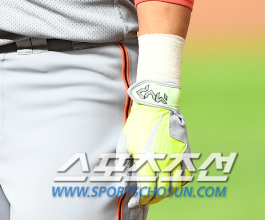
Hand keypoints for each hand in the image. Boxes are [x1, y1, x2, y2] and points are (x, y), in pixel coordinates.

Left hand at [117, 79, 191, 207]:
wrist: (157, 104)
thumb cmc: (138, 122)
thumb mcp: (124, 141)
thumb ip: (122, 161)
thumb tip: (120, 177)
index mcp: (148, 159)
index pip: (147, 191)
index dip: (141, 199)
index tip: (135, 201)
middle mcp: (164, 162)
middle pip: (161, 192)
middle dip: (152, 199)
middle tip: (143, 199)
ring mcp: (177, 159)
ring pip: (174, 187)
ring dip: (165, 193)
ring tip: (156, 191)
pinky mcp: (185, 154)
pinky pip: (185, 176)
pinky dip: (179, 184)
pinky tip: (170, 183)